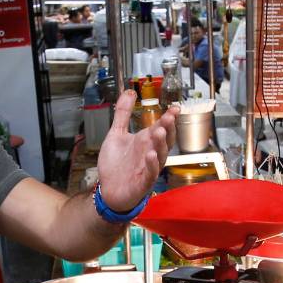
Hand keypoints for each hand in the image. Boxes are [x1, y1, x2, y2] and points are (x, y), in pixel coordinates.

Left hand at [96, 90, 175, 211]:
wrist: (108, 190)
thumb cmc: (116, 165)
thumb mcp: (116, 134)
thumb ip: (123, 113)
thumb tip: (129, 92)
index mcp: (146, 141)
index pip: (161, 127)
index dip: (168, 118)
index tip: (174, 108)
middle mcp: (150, 153)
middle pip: (164, 140)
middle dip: (168, 129)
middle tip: (169, 117)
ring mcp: (148, 168)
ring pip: (160, 156)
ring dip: (160, 144)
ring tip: (158, 131)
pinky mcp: (143, 183)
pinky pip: (151, 174)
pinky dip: (152, 165)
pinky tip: (150, 155)